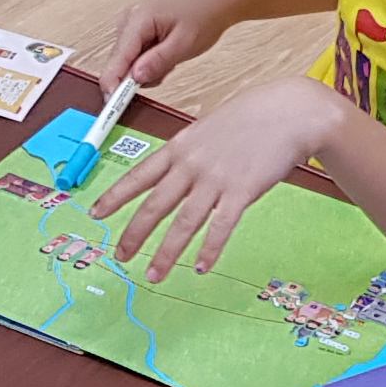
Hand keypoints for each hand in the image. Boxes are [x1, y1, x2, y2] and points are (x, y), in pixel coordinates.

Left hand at [85, 80, 342, 279]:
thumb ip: (189, 153)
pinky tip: (200, 268)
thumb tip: (173, 173)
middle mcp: (191, 165)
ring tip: (154, 274)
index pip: (138, 175)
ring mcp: (216, 179)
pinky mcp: (242, 191)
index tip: (95, 213)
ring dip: (167, 252)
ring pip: (183, 222)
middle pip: (154, 205)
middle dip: (134, 234)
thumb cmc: (251, 118)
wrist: (289, 111)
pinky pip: (220, 226)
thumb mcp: (208, 129)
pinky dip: (209, 249)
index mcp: (180, 147)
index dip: (115, 197)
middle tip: (120, 256)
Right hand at [95, 0, 237, 88]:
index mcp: (139, 19)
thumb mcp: (184, 45)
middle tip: (166, 68)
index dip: (113, 82)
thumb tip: (134, 78)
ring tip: (171, 58)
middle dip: (139, 75)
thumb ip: (158, 62)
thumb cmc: (202, 18)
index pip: (119, 57)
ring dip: (147, 69)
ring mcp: (130, 25)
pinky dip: (149, 63)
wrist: (212, 3)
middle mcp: (129, 20)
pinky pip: (134, 58)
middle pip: (119, 62)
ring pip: (127, 63)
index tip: (111, 105)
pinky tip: (165, 55)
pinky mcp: (135, 32)